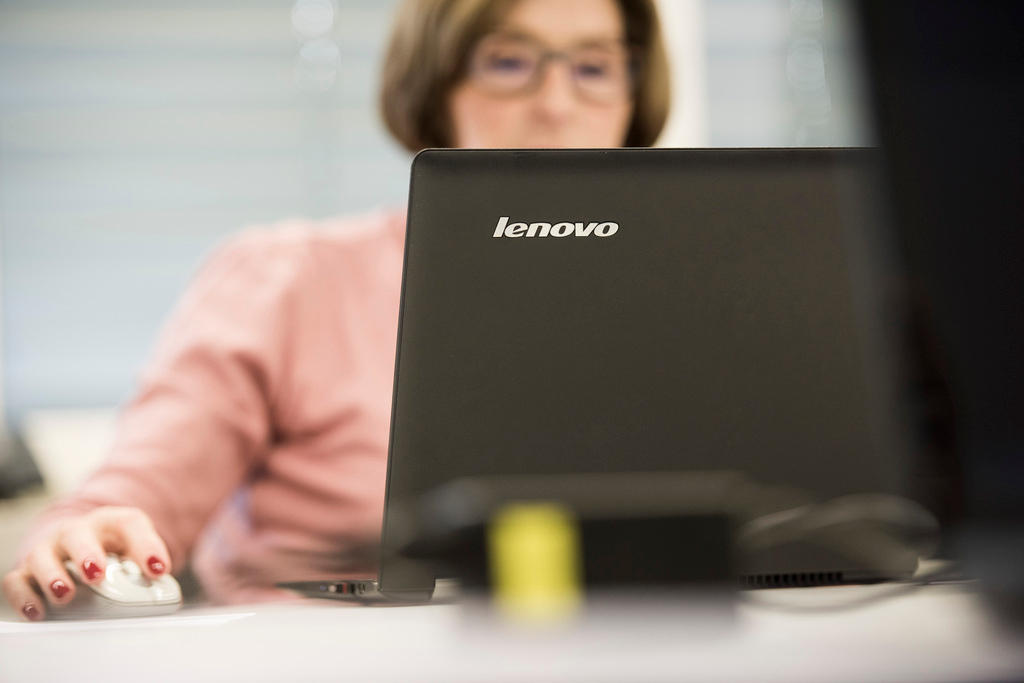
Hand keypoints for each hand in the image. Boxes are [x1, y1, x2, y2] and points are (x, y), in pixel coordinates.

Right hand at [3, 506, 171, 620]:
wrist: (82, 544)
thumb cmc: (112, 549)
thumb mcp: (135, 551)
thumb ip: (149, 565)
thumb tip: (161, 587)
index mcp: (111, 523)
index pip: (130, 524)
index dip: (145, 546)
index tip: (158, 569)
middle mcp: (77, 532)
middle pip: (77, 534)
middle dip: (86, 554)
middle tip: (95, 574)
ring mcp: (50, 549)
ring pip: (41, 555)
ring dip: (52, 575)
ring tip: (65, 594)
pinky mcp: (28, 571)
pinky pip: (17, 580)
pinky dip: (24, 596)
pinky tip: (38, 611)